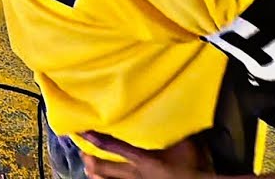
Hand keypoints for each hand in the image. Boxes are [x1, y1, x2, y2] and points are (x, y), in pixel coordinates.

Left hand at [81, 133, 212, 178]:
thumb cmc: (194, 165)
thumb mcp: (184, 143)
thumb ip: (169, 126)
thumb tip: (164, 102)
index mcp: (143, 159)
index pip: (113, 146)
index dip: (94, 138)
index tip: (80, 130)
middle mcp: (134, 174)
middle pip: (103, 167)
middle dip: (89, 160)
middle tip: (81, 152)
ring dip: (96, 174)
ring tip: (88, 167)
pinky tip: (99, 178)